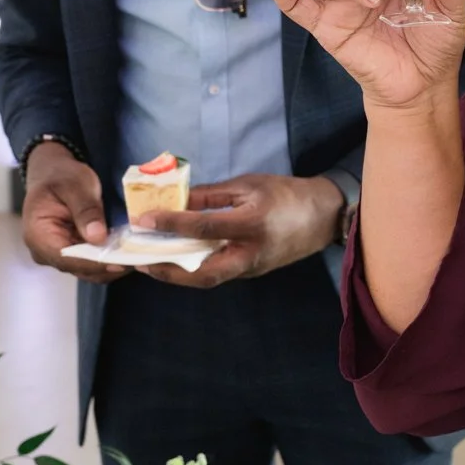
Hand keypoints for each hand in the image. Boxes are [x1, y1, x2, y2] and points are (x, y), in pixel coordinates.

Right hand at [20, 141, 128, 284]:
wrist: (53, 172)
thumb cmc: (61, 176)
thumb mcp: (75, 185)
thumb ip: (86, 210)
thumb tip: (98, 237)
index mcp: (38, 235)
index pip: (67, 258)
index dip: (96, 263)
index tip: (122, 261)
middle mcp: (44, 252)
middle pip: (79, 268)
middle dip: (108, 264)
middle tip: (138, 257)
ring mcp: (58, 256)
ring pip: (88, 270)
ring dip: (112, 264)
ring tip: (138, 255)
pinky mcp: (72, 254)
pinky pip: (92, 263)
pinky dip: (109, 260)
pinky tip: (128, 251)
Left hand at [136, 173, 342, 287]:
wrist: (323, 216)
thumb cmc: (286, 194)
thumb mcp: (248, 185)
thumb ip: (211, 194)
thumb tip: (176, 199)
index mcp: (251, 225)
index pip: (203, 227)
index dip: (171, 224)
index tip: (144, 220)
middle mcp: (250, 254)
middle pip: (202, 275)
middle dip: (168, 272)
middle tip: (140, 263)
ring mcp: (251, 268)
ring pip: (208, 279)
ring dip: (177, 275)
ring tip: (150, 264)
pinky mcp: (251, 272)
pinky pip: (217, 274)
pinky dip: (192, 270)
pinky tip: (175, 260)